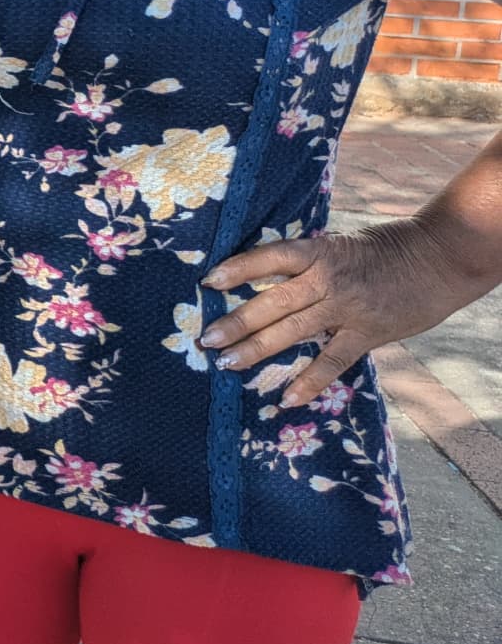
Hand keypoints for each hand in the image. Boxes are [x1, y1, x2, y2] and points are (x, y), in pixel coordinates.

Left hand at [201, 220, 477, 409]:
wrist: (437, 259)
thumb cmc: (381, 250)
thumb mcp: (338, 245)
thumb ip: (306, 263)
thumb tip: (263, 279)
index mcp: (318, 252)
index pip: (269, 258)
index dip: (238, 269)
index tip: (207, 282)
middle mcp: (327, 279)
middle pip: (272, 301)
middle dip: (236, 321)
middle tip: (206, 340)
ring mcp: (346, 308)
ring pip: (293, 330)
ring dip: (257, 348)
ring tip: (227, 364)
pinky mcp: (366, 333)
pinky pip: (332, 360)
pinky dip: (309, 381)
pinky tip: (287, 398)